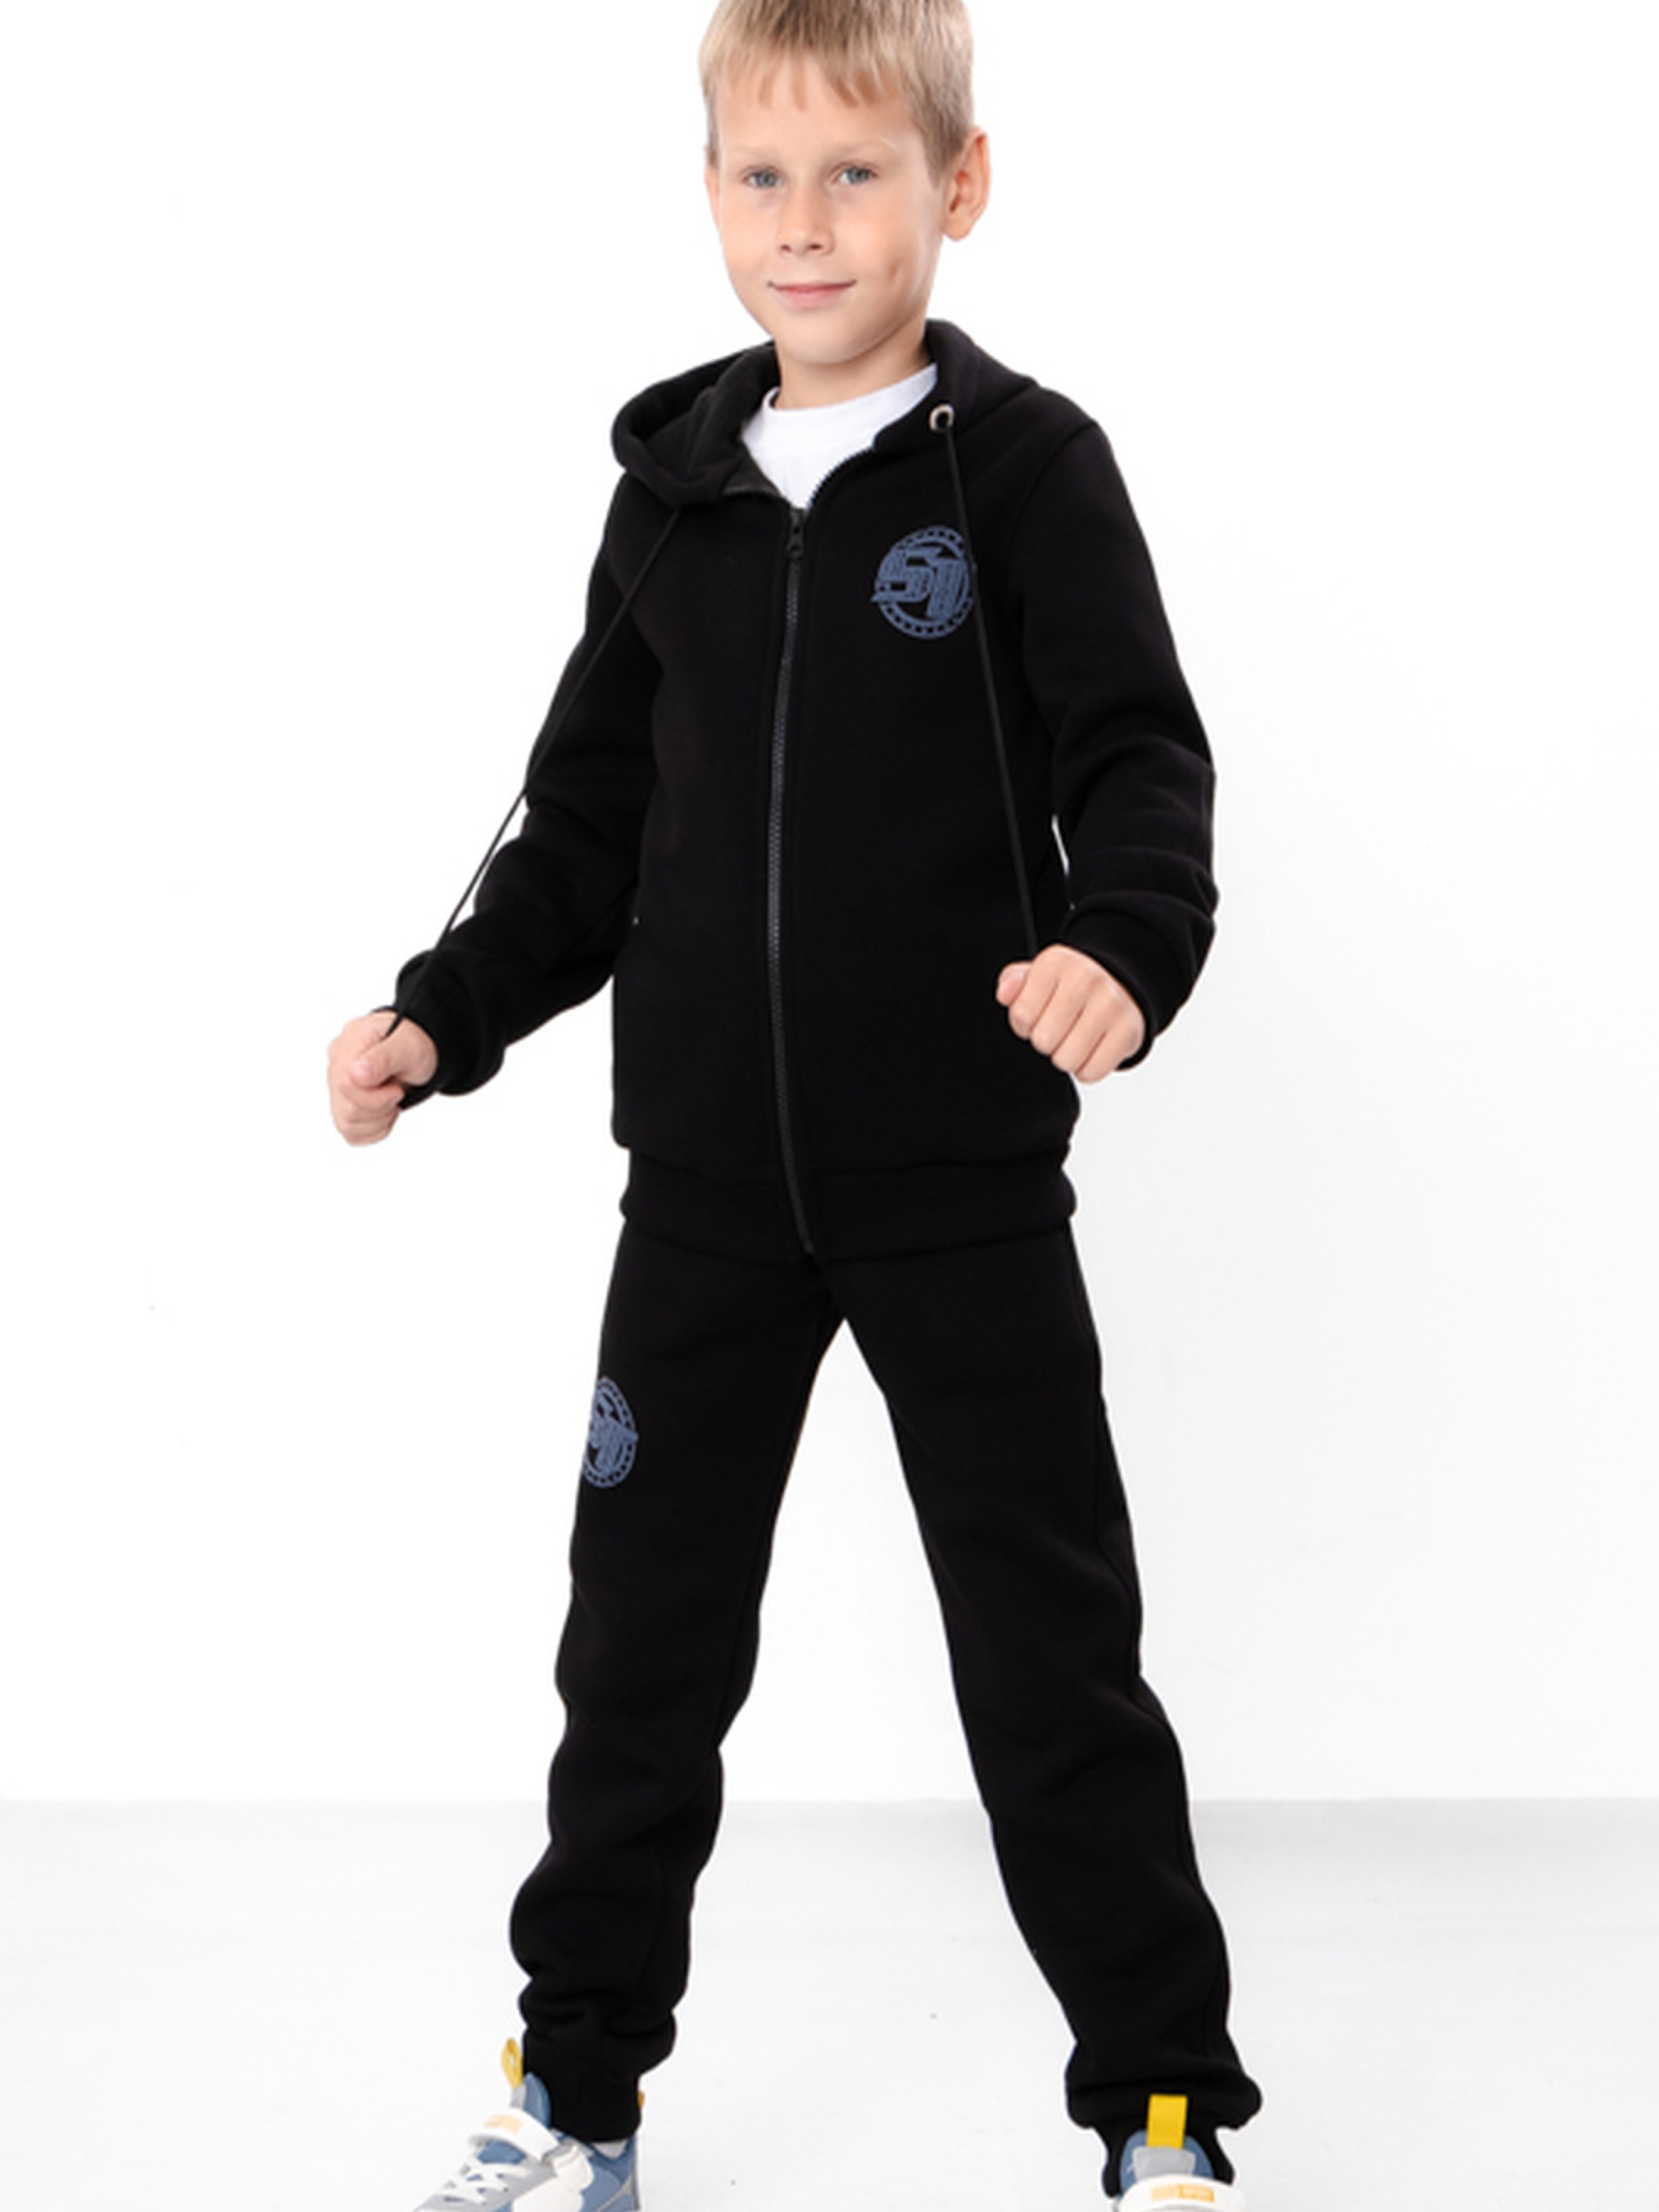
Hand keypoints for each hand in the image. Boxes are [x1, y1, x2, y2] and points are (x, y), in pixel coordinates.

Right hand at [327, 1011, 437, 1144]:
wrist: (420, 1053)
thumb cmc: (414, 1045)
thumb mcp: (409, 1045)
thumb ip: (385, 1057)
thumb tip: (356, 1074)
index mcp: (350, 1043)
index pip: (345, 1085)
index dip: (375, 1097)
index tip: (396, 1089)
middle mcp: (338, 1064)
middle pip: (346, 1108)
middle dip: (380, 1108)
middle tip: (397, 1092)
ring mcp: (337, 1085)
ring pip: (346, 1123)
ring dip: (378, 1120)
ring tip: (392, 1100)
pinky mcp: (344, 1104)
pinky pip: (351, 1132)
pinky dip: (374, 1129)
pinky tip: (385, 1111)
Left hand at [996, 946, 1145, 1082]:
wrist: (1121, 987)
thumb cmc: (1070, 987)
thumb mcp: (1037, 977)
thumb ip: (1013, 983)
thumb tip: (1004, 993)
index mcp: (1056, 962)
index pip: (1022, 1015)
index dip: (1023, 1025)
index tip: (1037, 1016)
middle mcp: (1086, 978)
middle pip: (1043, 1040)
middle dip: (1045, 1042)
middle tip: (1058, 1029)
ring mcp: (1110, 1004)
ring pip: (1066, 1060)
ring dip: (1065, 1058)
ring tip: (1073, 1039)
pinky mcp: (1128, 1030)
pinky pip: (1092, 1072)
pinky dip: (1086, 1069)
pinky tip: (1090, 1049)